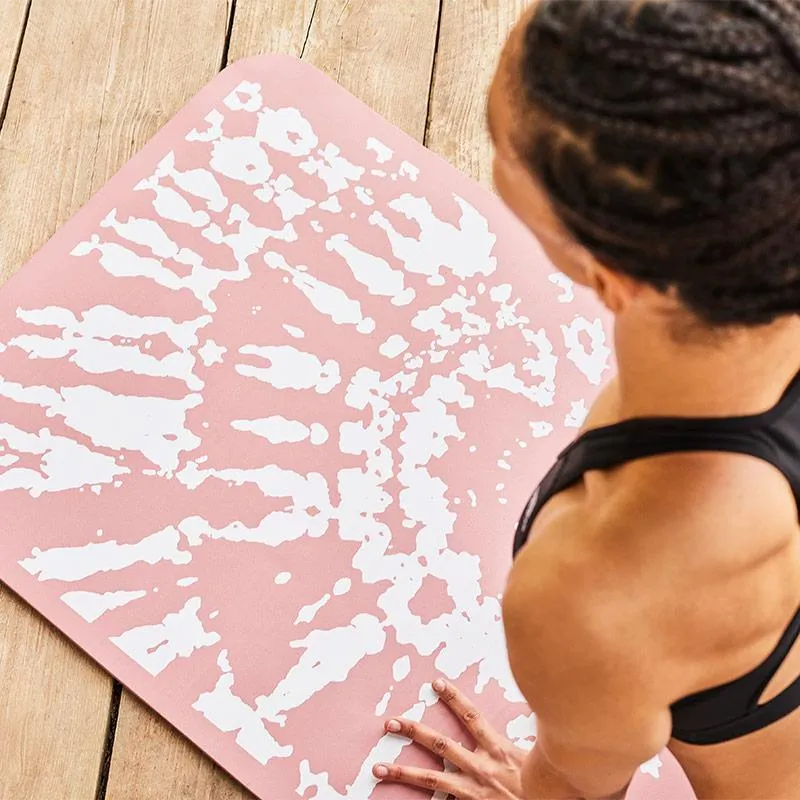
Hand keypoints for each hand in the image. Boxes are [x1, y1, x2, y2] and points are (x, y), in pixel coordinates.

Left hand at [372, 678, 526, 798]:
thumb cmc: (544, 785)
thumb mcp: (536, 755)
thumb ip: (520, 736)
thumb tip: (532, 706)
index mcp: (498, 749)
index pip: (471, 716)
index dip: (453, 698)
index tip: (436, 683)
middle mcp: (482, 768)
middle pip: (441, 744)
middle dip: (414, 731)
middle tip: (390, 722)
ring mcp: (474, 791)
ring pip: (432, 779)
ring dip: (403, 772)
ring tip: (379, 767)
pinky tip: (398, 798)